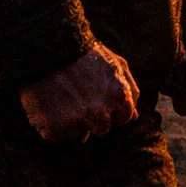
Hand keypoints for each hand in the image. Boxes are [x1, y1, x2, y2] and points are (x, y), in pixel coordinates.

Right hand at [19, 41, 139, 141]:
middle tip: (81, 100)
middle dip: (94, 118)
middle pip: (102, 128)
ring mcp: (76, 122)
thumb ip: (130, 90)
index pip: (123, 119)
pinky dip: (55, 127)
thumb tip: (135, 116)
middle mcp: (99, 112)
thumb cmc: (87, 56)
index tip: (101, 100)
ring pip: (80, 135)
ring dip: (74, 124)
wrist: (50, 50)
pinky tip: (52, 109)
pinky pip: (58, 136)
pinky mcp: (53, 128)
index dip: (113, 111)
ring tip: (65, 103)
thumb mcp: (117, 65)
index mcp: (118, 97)